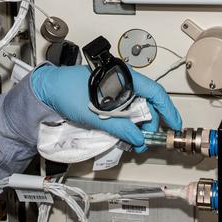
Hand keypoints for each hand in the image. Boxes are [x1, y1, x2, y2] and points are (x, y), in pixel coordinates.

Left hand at [30, 64, 181, 152]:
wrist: (47, 91)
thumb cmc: (68, 92)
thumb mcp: (97, 114)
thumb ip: (120, 127)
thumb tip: (138, 139)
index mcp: (125, 78)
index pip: (155, 93)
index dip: (168, 110)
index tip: (175, 125)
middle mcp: (123, 83)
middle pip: (146, 104)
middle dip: (149, 124)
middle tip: (144, 142)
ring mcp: (115, 91)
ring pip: (135, 110)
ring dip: (136, 126)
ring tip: (132, 142)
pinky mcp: (106, 99)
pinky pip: (123, 112)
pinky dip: (125, 124)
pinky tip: (123, 135)